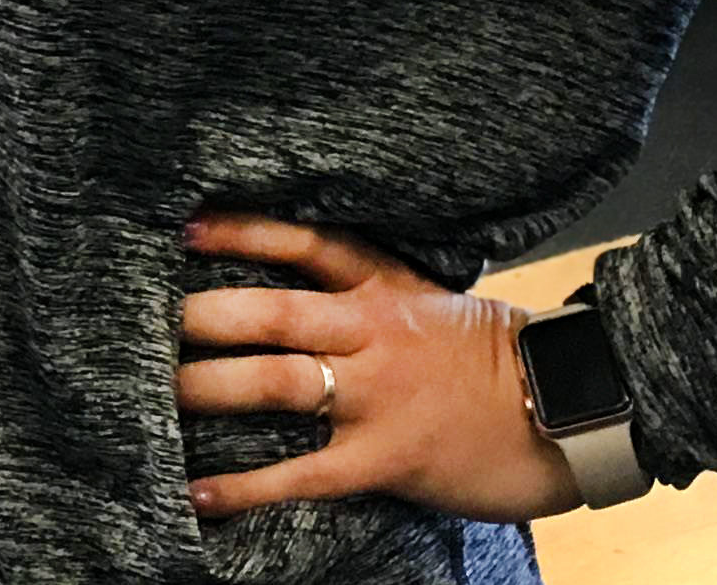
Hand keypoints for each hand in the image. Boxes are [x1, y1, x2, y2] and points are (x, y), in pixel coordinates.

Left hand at [175, 214, 581, 527]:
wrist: (576, 408)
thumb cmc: (506, 360)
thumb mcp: (442, 305)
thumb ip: (379, 298)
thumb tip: (316, 297)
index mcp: (388, 288)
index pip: (305, 244)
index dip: (242, 232)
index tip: (184, 225)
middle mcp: (374, 333)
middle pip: (271, 311)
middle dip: (201, 312)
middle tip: (139, 313)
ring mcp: (379, 395)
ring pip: (276, 380)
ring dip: (206, 385)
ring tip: (150, 390)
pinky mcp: (386, 456)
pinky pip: (302, 473)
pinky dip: (244, 485)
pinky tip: (196, 492)